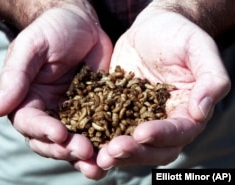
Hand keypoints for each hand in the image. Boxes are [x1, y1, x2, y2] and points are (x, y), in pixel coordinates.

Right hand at [0, 7, 111, 178]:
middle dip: (67, 150)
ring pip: (76, 142)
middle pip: (54, 141)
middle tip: (84, 153)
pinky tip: (116, 151)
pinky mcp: (97, 110)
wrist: (82, 24)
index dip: (43, 131)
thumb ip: (16, 76)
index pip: (31, 123)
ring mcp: (75, 113)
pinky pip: (100, 130)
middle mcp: (51, 112)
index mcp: (30, 100)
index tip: (59, 134)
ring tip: (100, 165)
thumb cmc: (52, 30)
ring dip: (86, 156)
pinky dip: (106, 142)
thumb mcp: (32, 47)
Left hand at [96, 6, 230, 168]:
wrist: (151, 29)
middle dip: (135, 152)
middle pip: (154, 147)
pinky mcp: (119, 110)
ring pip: (131, 144)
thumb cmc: (178, 35)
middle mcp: (164, 120)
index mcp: (187, 110)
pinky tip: (85, 139)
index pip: (179, 132)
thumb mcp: (199, 48)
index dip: (162, 135)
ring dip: (116, 152)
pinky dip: (100, 137)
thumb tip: (202, 111)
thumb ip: (211, 78)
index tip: (141, 133)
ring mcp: (140, 117)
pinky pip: (110, 128)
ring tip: (98, 154)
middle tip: (113, 151)